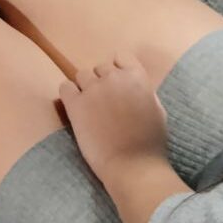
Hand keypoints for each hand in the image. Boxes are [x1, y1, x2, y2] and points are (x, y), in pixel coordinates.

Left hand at [59, 53, 168, 183]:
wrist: (133, 165)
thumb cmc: (150, 141)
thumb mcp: (157, 108)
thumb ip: (143, 90)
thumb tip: (133, 86)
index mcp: (136, 76)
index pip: (121, 56)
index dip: (118, 69)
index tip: (118, 85)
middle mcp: (114, 77)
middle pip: (100, 68)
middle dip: (102, 81)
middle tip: (103, 102)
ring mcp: (93, 89)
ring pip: (82, 75)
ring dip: (85, 87)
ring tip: (89, 106)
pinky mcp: (76, 105)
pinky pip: (65, 87)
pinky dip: (69, 94)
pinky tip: (75, 107)